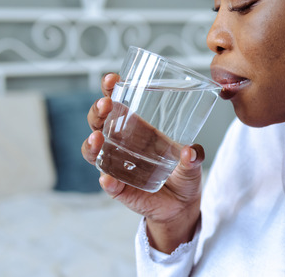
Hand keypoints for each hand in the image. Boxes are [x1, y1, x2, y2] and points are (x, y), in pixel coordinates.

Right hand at [83, 73, 203, 252]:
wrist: (181, 206)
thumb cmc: (182, 174)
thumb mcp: (192, 161)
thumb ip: (193, 156)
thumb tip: (191, 151)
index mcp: (137, 128)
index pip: (117, 103)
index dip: (111, 90)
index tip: (112, 79)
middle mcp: (121, 144)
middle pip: (99, 123)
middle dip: (98, 111)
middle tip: (106, 104)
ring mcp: (116, 165)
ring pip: (94, 152)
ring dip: (92, 144)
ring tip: (97, 139)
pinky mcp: (119, 189)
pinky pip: (109, 184)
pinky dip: (107, 181)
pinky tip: (109, 179)